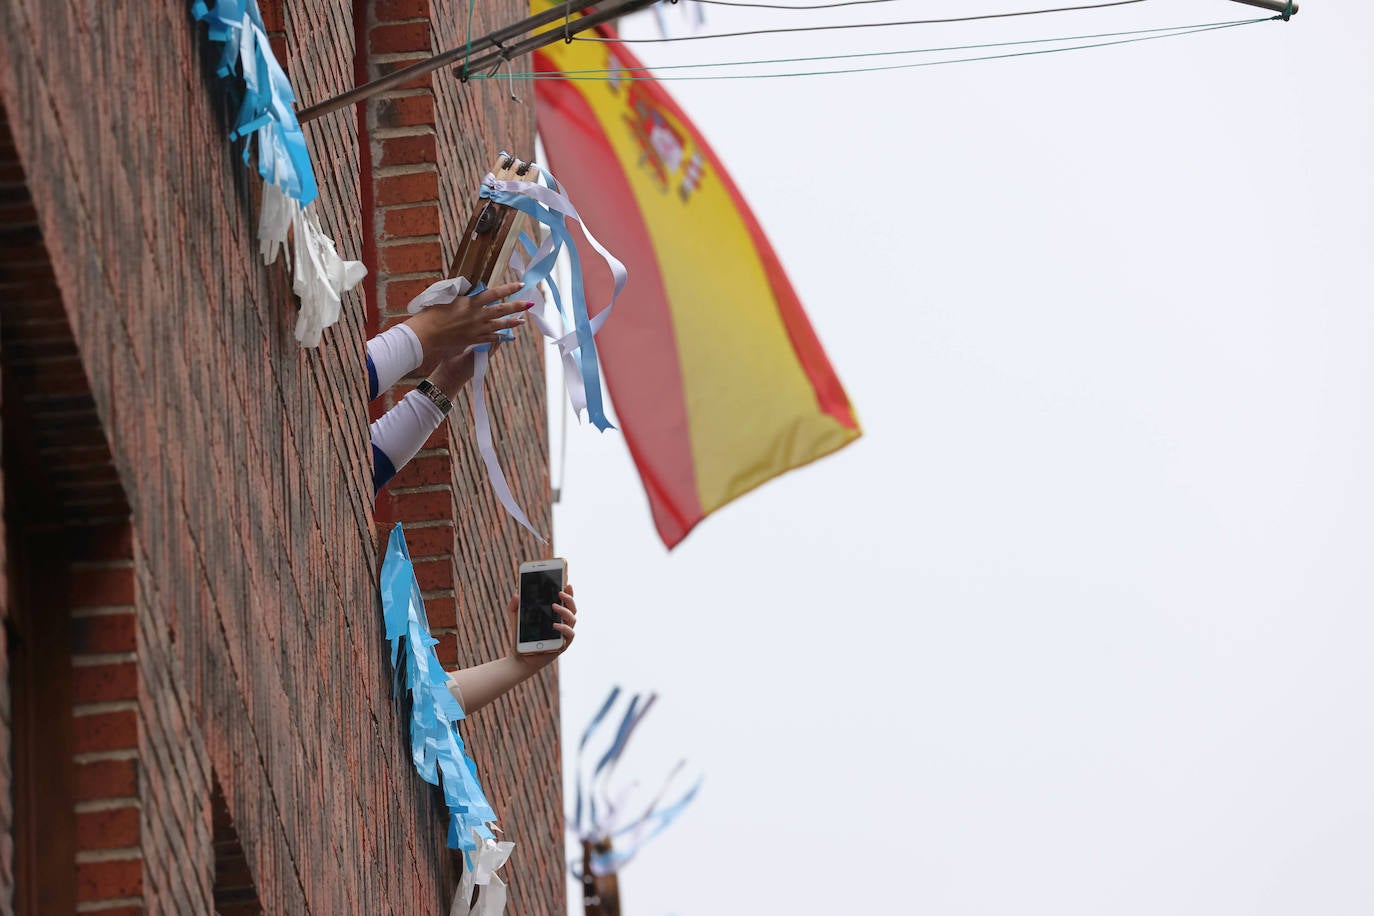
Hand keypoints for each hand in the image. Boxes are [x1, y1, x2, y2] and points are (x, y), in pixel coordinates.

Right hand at [408, 281, 529, 372]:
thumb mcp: (447, 296)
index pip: (495, 293)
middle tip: (530, 304)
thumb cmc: (432, 312)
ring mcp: (476, 329)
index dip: (509, 289)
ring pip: (499, 325)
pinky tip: (506, 336)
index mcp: (471, 302)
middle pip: (502, 310)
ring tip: (522, 320)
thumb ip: (461, 293)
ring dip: (512, 322)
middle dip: (517, 306)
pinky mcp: (473, 340)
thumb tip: (469, 289)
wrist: (427, 333)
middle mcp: (477, 316)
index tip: (520, 285)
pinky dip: (499, 337)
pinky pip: (490, 338)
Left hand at [507, 584, 577, 666]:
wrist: (519, 657)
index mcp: (555, 616)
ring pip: (573, 619)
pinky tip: (555, 624)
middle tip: (560, 592)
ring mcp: (564, 635)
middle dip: (569, 598)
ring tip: (554, 606)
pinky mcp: (562, 645)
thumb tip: (516, 594)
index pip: (566, 602)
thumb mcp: (514, 617)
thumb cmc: (520, 636)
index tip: (567, 582)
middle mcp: (563, 624)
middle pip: (573, 608)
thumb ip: (514, 605)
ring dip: (565, 611)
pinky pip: (569, 634)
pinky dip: (564, 628)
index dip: (569, 592)